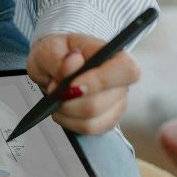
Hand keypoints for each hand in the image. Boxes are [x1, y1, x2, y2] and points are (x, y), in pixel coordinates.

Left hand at [26, 31, 140, 135]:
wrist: (51, 65)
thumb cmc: (56, 52)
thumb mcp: (50, 48)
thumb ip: (60, 57)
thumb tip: (74, 62)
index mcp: (113, 55)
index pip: (126, 69)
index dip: (101, 80)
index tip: (73, 84)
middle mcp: (120, 82)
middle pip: (101, 102)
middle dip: (69, 100)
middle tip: (54, 87)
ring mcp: (116, 104)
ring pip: (92, 120)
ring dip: (66, 111)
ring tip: (56, 96)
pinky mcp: (106, 121)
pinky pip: (87, 129)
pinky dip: (68, 121)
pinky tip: (61, 109)